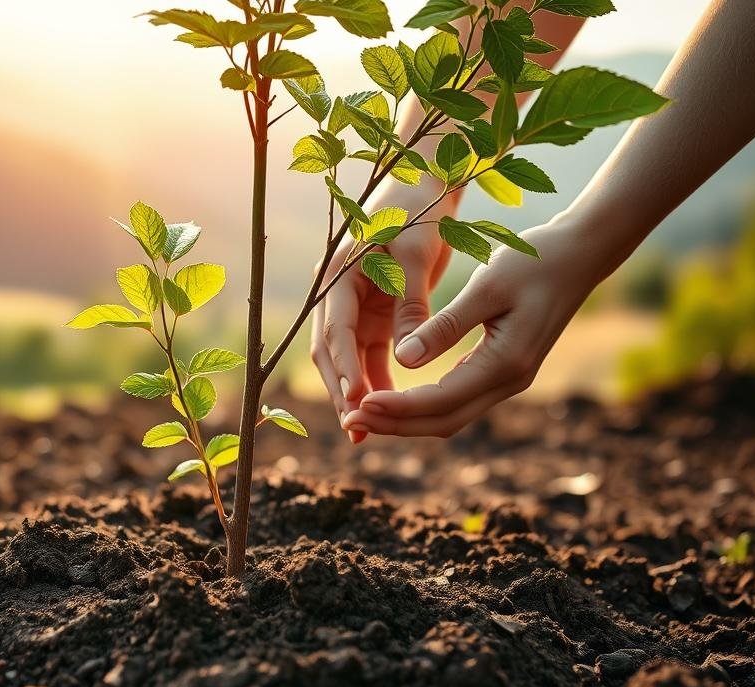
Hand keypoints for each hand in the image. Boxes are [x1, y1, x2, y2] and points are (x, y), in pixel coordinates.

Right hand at [311, 179, 457, 443]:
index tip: (355, 399)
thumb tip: (407, 356)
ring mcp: (354, 305)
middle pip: (330, 351)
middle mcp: (338, 293)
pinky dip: (376, 379)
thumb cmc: (419, 212)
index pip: (335, 329)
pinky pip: (370, 354)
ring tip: (365, 432)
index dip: (343, 367)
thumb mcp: (415, 256)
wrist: (424, 186)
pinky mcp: (374, 313)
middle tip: (354, 428)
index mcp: (338, 273)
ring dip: (356, 392)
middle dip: (341, 390)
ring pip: (347, 358)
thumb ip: (409, 305)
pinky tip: (389, 409)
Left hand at [341, 219, 598, 437]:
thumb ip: (445, 326)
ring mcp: (507, 380)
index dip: (397, 408)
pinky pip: (456, 400)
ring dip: (406, 419)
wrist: (579, 255)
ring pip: (449, 416)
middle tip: (351, 420)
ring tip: (364, 413)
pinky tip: (394, 399)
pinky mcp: (502, 371)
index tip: (359, 405)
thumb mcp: (485, 287)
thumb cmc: (533, 261)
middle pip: (442, 422)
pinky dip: (422, 406)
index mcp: (504, 364)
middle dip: (395, 424)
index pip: (440, 401)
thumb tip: (403, 360)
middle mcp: (508, 382)